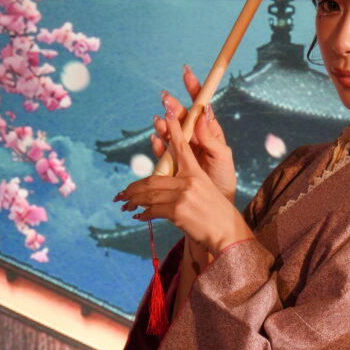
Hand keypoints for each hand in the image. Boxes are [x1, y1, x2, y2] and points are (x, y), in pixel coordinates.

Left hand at [115, 107, 253, 254]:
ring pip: (149, 194)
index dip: (172, 130)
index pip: (180, 147)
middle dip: (134, 188)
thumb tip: (162, 188)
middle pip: (153, 178)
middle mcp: (189, 181)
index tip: (163, 115)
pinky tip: (138, 216)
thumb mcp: (205, 192)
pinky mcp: (177, 211)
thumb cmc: (217, 215)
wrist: (227, 234)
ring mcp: (183, 195)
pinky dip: (143, 214)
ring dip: (134, 200)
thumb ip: (185, 185)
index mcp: (196, 173)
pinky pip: (152, 210)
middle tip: (121, 194)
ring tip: (124, 204)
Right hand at [152, 65, 236, 203]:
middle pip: (182, 117)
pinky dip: (158, 144)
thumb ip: (212, 138)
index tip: (187, 73)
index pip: (201, 107)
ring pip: (170, 132)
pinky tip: (156, 140)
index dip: (195, 89)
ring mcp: (182, 150)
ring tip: (159, 121)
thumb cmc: (223, 181)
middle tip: (166, 98)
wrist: (214, 207)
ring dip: (163, 125)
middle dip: (173, 106)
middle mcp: (195, 138)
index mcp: (210, 133)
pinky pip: (162, 150)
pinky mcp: (172, 163)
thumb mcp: (223, 159)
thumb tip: (203, 114)